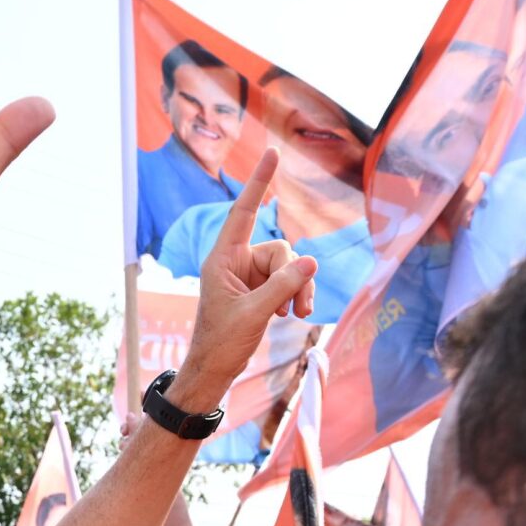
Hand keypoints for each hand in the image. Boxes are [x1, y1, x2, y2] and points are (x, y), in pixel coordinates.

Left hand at [178, 149, 317, 395]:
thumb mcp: (254, 314)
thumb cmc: (222, 343)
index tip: (272, 154)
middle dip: (294, 276)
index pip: (243, 212)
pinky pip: (287, 281)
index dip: (258, 182)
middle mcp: (236, 262)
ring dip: (297, 290)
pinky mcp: (259, 291)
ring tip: (296, 315)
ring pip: (288, 267)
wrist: (213, 372)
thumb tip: (311, 261)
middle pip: (280, 250)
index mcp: (223, 259)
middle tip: (297, 308)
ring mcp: (248, 277)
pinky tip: (292, 315)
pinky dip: (294, 296)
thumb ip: (283, 286)